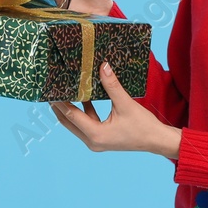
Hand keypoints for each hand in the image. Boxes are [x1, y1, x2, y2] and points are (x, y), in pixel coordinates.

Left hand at [49, 62, 179, 157]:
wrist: (156, 141)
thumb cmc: (143, 126)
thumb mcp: (125, 104)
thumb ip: (112, 86)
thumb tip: (103, 66)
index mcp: (96, 135)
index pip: (71, 115)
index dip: (59, 101)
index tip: (51, 89)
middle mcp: (92, 141)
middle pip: (68, 121)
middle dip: (59, 106)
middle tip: (51, 89)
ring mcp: (96, 141)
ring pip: (75, 123)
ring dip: (70, 108)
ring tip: (63, 91)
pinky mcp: (101, 138)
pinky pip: (86, 123)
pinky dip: (83, 111)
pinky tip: (84, 97)